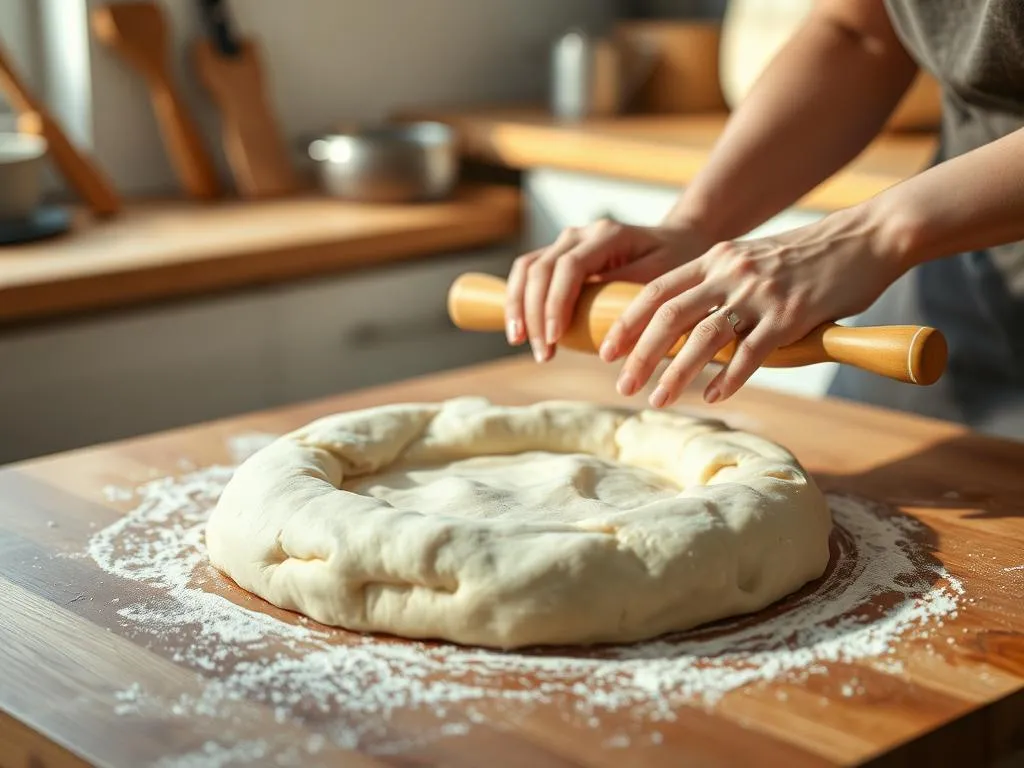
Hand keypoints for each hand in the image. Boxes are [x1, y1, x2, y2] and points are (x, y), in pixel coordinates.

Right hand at [504, 218, 710, 361]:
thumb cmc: (676, 263)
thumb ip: (636, 301)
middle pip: (540, 269)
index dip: (557, 303)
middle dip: (534, 313)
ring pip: (526, 269)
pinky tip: (520, 329)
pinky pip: (528, 273)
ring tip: (522, 342)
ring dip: (518, 306)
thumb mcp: (665, 280)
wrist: (678, 241)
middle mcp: (581, 234)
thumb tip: (612, 339)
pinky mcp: (560, 256)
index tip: (556, 338)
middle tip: (543, 353)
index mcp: (608, 235)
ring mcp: (566, 242)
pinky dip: (518, 299)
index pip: (569, 266)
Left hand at [602, 208, 900, 406]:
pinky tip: (714, 396)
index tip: (607, 350)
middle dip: (640, 354)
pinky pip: (752, 352)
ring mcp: (761, 292)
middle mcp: (731, 271)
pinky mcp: (793, 314)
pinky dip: (729, 377)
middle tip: (622, 385)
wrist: (869, 236)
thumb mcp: (753, 259)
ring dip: (676, 373)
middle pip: (669, 316)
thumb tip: (691, 326)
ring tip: (657, 400)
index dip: (627, 322)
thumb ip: (722, 284)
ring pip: (703, 337)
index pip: (657, 290)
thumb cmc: (810, 256)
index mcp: (716, 257)